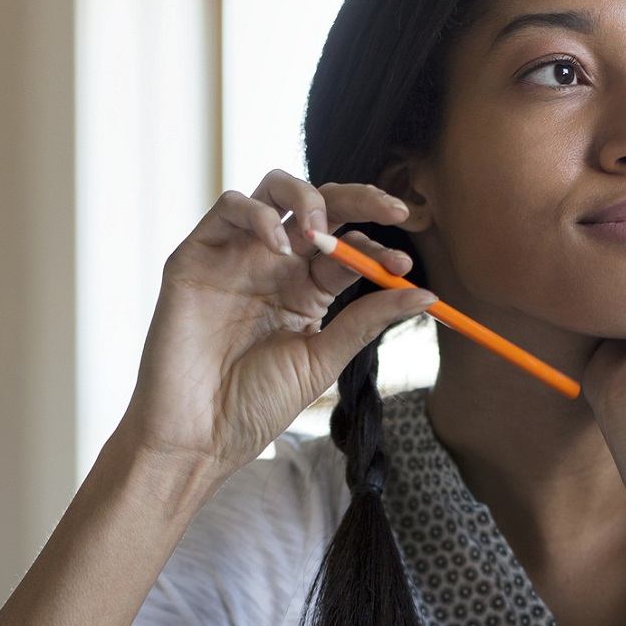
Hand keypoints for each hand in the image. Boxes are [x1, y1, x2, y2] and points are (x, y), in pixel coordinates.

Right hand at [119, 169, 436, 476]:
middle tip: (394, 209)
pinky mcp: (197, 255)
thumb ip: (367, 320)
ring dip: (309, 196)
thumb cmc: (254, 406)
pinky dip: (260, 216)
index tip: (404, 261)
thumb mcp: (322, 360)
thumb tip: (427, 294)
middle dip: (360, 198)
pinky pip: (230, 208)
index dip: (378, 248)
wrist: (198, 435)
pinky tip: (279, 249)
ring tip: (322, 229)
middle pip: (320, 206)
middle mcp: (273, 264)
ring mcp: (235, 255)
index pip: (349, 249)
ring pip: (274, 190)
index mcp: (305, 289)